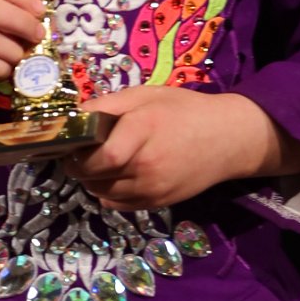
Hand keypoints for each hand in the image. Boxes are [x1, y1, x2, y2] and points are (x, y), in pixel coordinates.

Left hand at [78, 88, 299, 208]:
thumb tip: (73, 116)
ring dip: (93, 181)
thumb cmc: (184, 111)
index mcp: (143, 130)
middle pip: (96, 177)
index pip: (101, 156)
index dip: (79, 155)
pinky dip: (109, 193)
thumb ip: (108, 104)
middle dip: (80, 168)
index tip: (71, 147)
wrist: (228, 139)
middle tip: (79, 155)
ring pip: (103, 193)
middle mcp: (147, 165)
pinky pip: (118, 205)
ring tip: (100, 164)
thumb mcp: (146, 95)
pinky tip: (117, 177)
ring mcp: (153, 188)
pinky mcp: (158, 203)